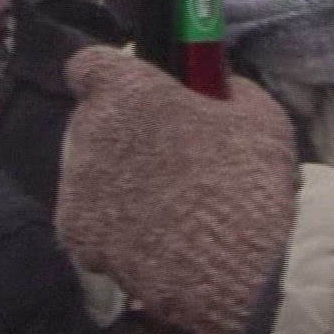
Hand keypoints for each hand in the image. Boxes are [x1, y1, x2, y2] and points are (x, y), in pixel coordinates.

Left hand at [55, 47, 297, 333]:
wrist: (229, 269)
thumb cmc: (246, 180)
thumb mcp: (260, 117)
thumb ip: (226, 90)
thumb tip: (217, 87)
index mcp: (126, 91)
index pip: (90, 64)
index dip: (113, 77)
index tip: (136, 91)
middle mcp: (88, 130)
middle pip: (94, 121)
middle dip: (124, 134)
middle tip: (168, 157)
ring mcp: (75, 184)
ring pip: (91, 171)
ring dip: (119, 180)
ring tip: (168, 207)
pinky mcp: (74, 232)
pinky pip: (90, 218)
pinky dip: (114, 226)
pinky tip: (153, 238)